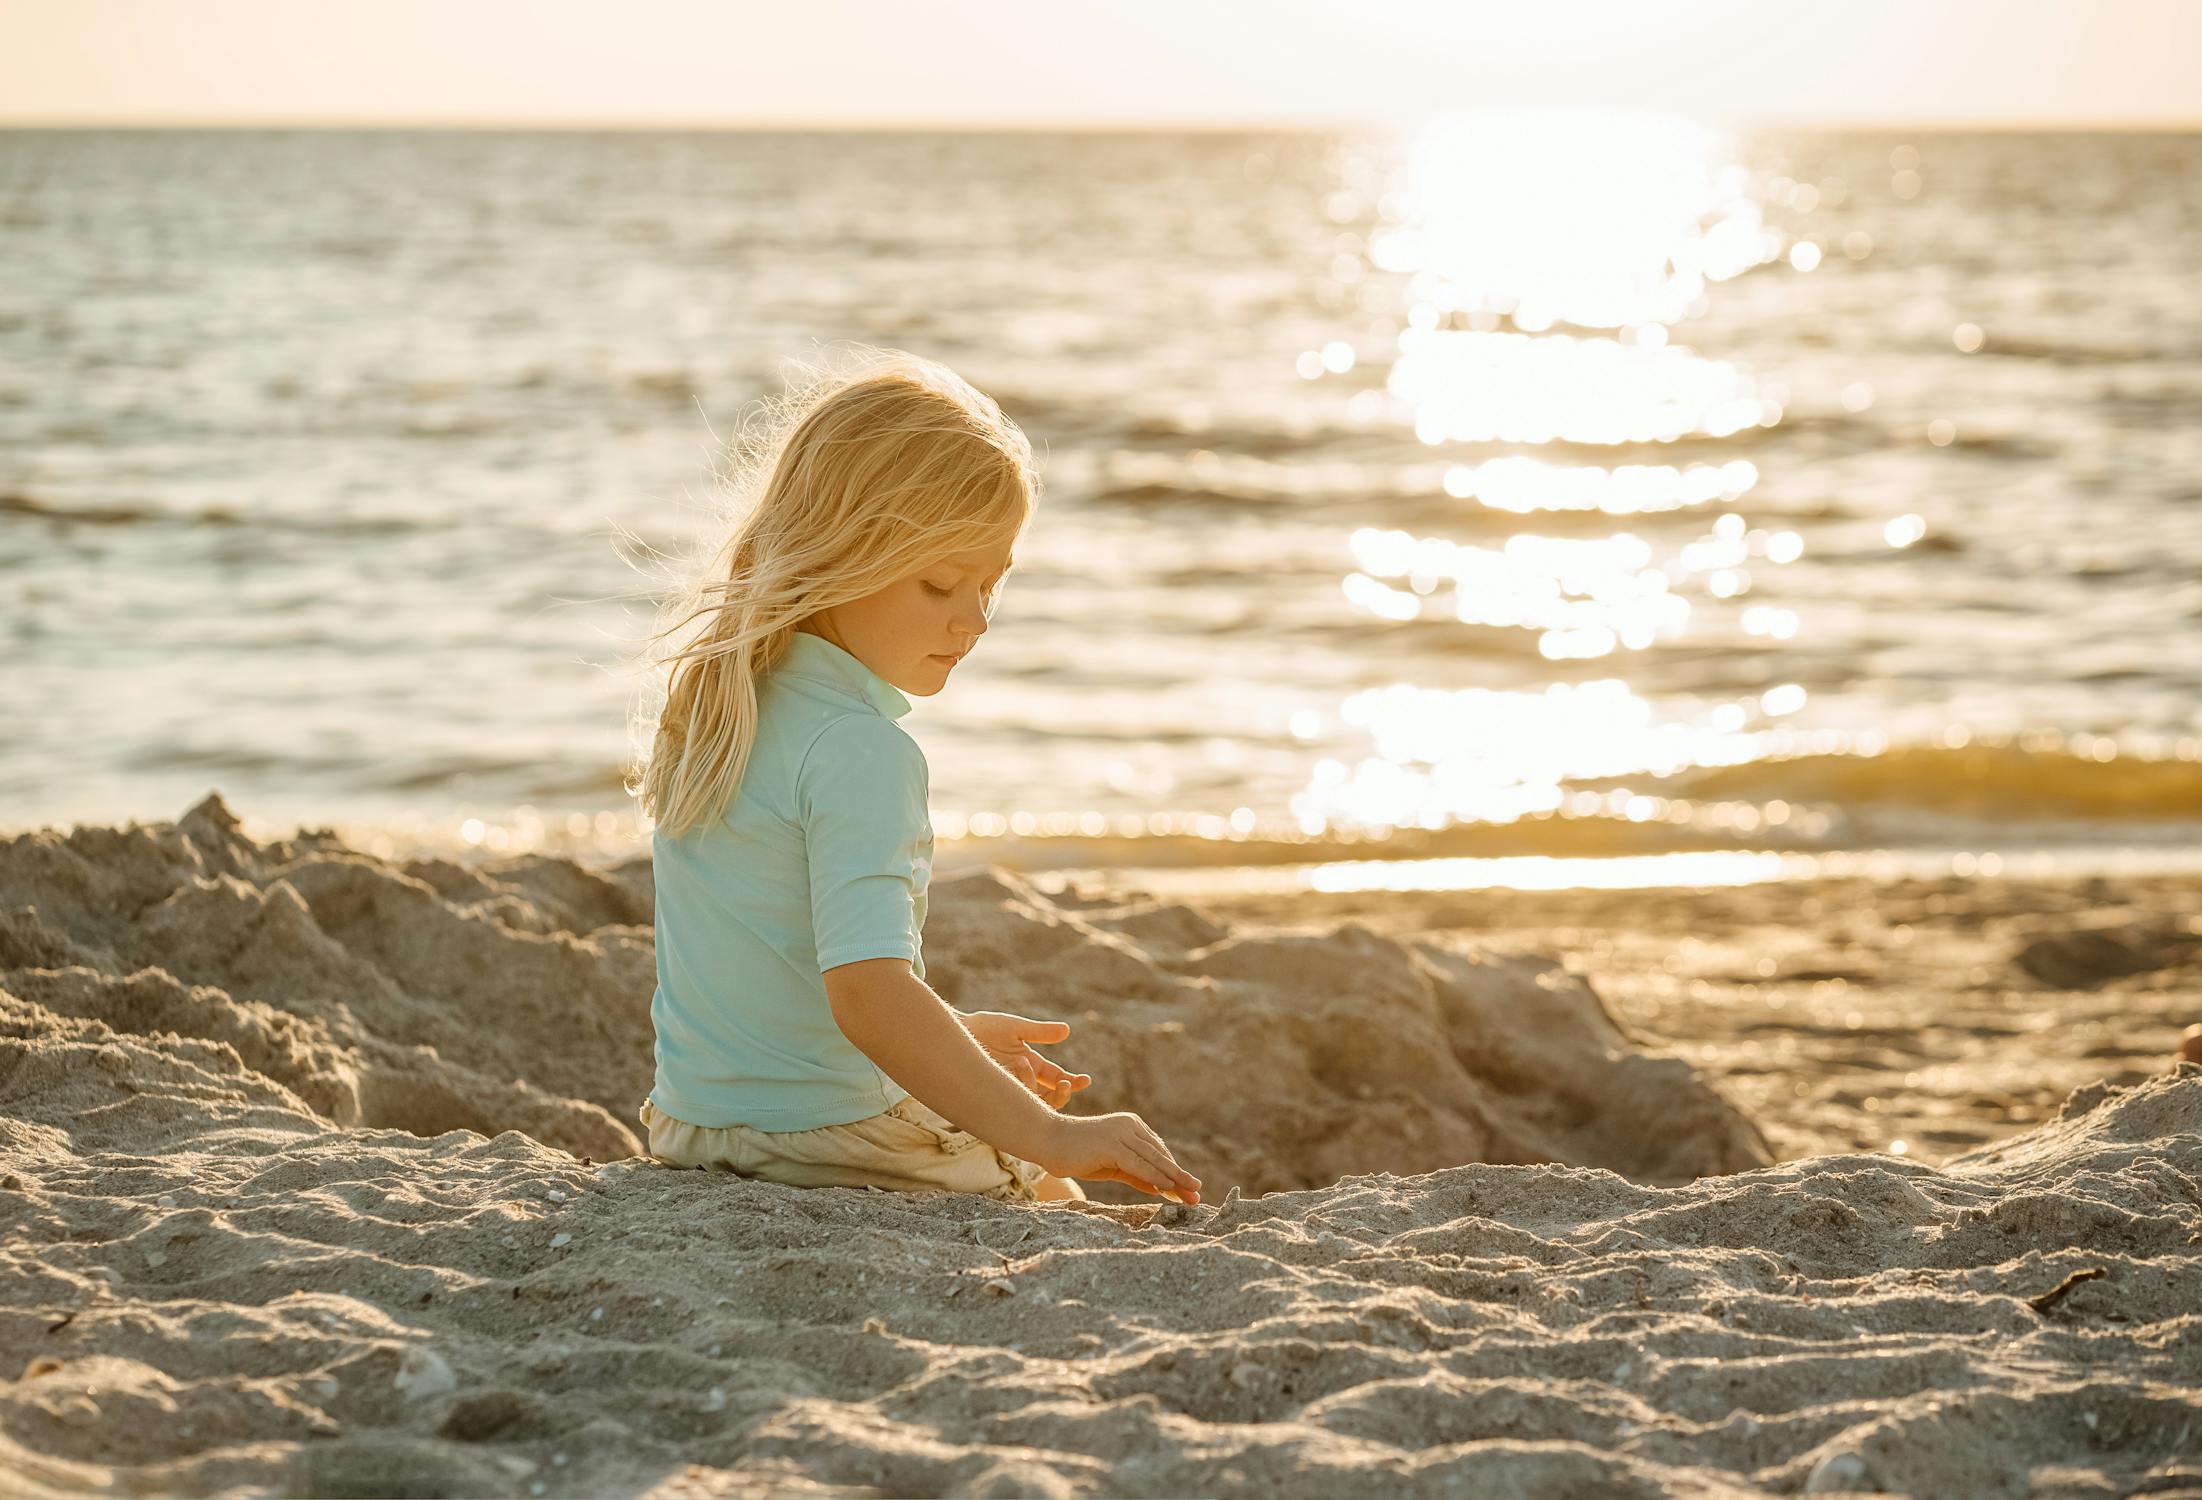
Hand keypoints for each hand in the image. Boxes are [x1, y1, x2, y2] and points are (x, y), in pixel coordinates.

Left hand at [958, 1010, 1091, 1109]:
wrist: (955, 1033)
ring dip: (1036, 1088)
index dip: (1073, 1082)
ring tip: (1023, 1063)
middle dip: (1062, 1095)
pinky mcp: (995, 1097)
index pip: (1057, 1079)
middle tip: (1065, 1084)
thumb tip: (1067, 1031)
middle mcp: (1022, 1080)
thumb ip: (1040, 1032)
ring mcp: (1009, 1090)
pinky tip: (1014, 1069)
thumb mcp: (1015, 1028)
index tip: (1084, 1080)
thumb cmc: (983, 1028)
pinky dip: (1020, 1090)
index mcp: (1031, 1063)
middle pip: (1050, 1098)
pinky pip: (1014, 1105)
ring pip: (1034, 1104)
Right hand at [1033, 1112, 1201, 1203]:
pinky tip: (1167, 1188)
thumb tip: (1161, 1188)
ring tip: (1191, 1193)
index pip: (1158, 1151)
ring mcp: (1121, 1133)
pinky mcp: (1111, 1145)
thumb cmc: (1076, 1154)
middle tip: (1198, 1194)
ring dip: (1174, 1179)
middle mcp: (1130, 1125)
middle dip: (1180, 1177)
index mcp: (1132, 1126)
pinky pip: (1138, 1165)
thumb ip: (1136, 1174)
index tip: (1189, 1189)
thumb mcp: (1112, 1166)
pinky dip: (1154, 1177)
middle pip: (1160, 1156)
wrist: (1047, 1140)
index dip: (1174, 1171)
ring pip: (1153, 1160)